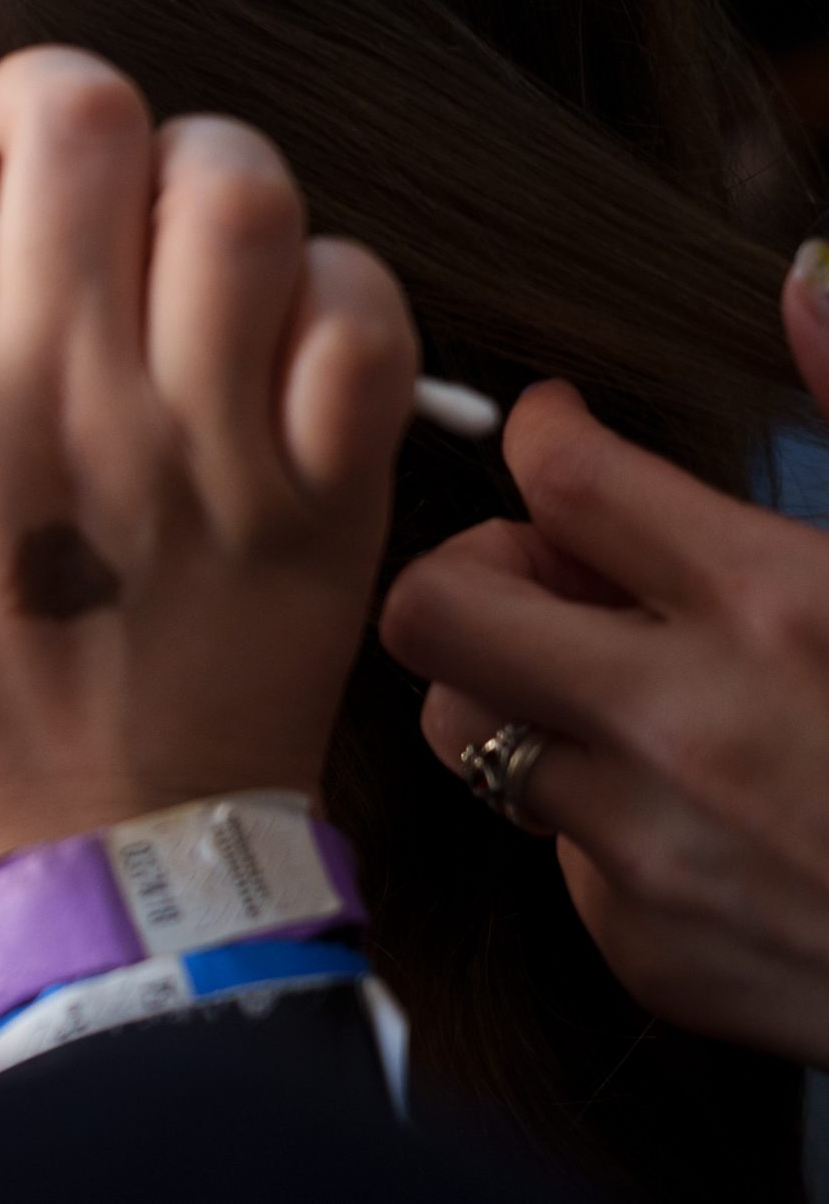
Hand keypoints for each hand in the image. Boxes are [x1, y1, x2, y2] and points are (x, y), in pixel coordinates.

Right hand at [0, 47, 416, 918]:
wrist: (89, 913)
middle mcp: (67, 400)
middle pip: (85, 116)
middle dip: (46, 112)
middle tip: (37, 191)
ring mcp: (211, 441)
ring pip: (237, 186)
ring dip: (191, 177)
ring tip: (156, 246)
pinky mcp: (324, 496)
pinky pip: (364, 311)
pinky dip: (326, 288)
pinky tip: (265, 335)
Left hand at [382, 243, 828, 1064]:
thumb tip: (805, 278)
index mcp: (781, 608)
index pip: (559, 475)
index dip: (547, 434)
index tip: (562, 435)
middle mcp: (687, 726)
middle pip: (435, 609)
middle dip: (475, 571)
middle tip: (556, 574)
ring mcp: (653, 848)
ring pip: (470, 734)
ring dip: (523, 696)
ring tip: (621, 689)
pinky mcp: (648, 950)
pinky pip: (553, 854)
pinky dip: (601, 819)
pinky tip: (699, 810)